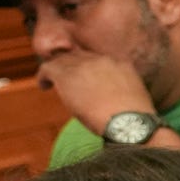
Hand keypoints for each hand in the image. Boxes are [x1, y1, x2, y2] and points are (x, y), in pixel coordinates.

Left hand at [36, 52, 155, 136]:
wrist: (128, 124)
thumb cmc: (134, 119)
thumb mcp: (135, 97)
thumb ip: (123, 89)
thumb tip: (115, 99)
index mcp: (121, 63)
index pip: (98, 58)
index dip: (88, 68)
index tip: (85, 79)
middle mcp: (101, 59)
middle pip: (79, 56)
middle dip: (71, 67)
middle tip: (66, 81)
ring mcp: (83, 65)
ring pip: (62, 60)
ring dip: (56, 71)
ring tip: (51, 82)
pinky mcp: (66, 74)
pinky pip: (48, 68)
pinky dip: (44, 77)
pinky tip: (44, 86)